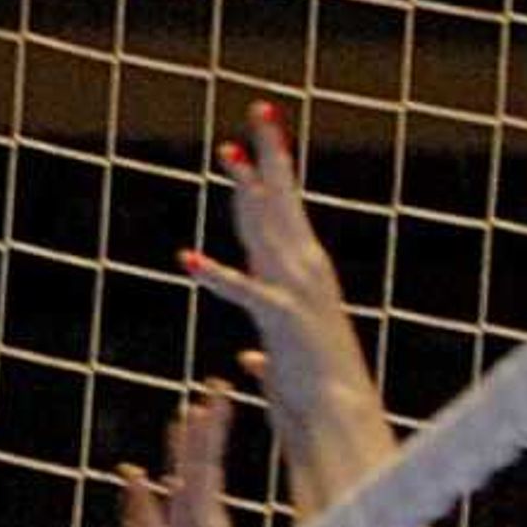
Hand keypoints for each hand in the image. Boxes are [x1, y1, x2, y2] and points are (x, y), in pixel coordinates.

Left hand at [182, 103, 377, 442]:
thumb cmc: (313, 396)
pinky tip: (187, 262)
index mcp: (303, 277)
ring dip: (248, 189)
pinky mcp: (284, 322)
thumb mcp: (283, 367)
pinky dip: (217, 278)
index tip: (243, 148)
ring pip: (268, 228)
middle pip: (281, 203)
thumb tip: (253, 362)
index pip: (278, 219)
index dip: (259, 182)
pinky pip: (246, 293)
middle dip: (269, 155)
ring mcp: (298, 293)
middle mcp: (305, 273)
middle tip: (258, 109)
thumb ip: (268, 355)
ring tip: (229, 151)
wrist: (339, 417)